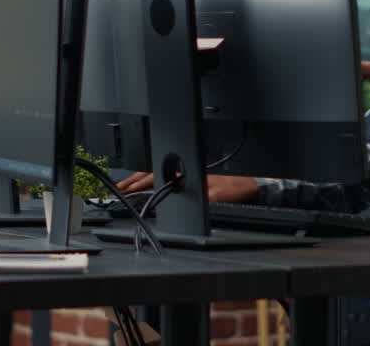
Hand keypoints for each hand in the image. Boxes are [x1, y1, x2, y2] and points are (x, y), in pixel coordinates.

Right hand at [117, 172, 258, 202]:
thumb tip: (174, 199)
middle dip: (132, 180)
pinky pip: (166, 174)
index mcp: (187, 173)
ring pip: (156, 172)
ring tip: (124, 185)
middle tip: (116, 188)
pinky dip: (151, 178)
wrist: (253, 184)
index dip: (137, 185)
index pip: (155, 177)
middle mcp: (185, 170)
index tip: (122, 190)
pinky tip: (145, 182)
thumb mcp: (216, 196)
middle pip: (151, 173)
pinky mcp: (192, 174)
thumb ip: (195, 199)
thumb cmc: (237, 188)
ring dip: (139, 178)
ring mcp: (187, 171)